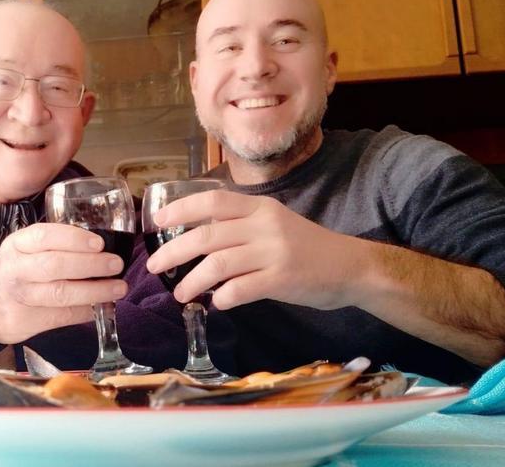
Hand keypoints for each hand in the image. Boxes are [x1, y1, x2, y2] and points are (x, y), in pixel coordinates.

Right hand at [0, 223, 128, 343]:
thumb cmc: (16, 269)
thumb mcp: (23, 248)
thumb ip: (53, 243)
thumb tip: (102, 244)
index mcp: (17, 245)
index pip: (44, 236)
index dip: (74, 239)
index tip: (99, 243)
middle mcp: (17, 269)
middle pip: (54, 266)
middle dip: (90, 265)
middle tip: (116, 264)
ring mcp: (22, 297)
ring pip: (61, 294)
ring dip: (95, 291)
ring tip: (118, 287)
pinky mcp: (29, 321)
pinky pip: (64, 316)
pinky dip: (88, 311)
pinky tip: (104, 306)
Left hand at [145, 190, 366, 310]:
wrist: (351, 267)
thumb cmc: (306, 247)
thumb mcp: (272, 224)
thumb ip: (239, 227)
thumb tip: (195, 239)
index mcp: (259, 208)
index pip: (212, 201)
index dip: (181, 209)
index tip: (158, 221)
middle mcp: (264, 225)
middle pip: (206, 236)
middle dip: (173, 252)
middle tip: (153, 267)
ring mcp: (273, 252)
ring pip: (217, 265)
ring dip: (192, 281)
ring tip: (179, 294)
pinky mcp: (282, 280)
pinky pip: (240, 289)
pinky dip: (222, 297)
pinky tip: (216, 303)